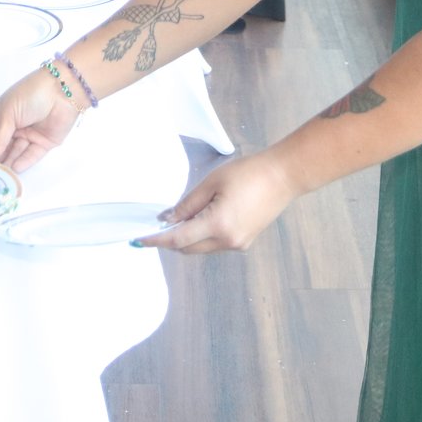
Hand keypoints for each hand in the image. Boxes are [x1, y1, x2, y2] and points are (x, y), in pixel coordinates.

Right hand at [0, 65, 85, 174]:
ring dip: (9, 162)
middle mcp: (14, 127)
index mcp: (2, 116)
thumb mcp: (8, 112)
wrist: (62, 91)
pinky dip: (24, 161)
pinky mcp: (44, 143)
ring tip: (2, 172)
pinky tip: (15, 167)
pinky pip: (32, 155)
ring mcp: (29, 135)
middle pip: (1, 147)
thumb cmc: (31, 94)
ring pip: (16, 153)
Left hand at [142, 151, 298, 254]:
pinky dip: (203, 235)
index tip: (139, 241)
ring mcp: (238, 244)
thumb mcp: (212, 183)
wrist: (283, 176)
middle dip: (171, 239)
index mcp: (218, 226)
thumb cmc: (248, 173)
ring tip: (183, 216)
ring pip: (202, 248)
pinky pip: (216, 244)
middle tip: (158, 224)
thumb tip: (169, 219)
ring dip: (188, 237)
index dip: (157, 240)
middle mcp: (227, 241)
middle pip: (189, 248)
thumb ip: (188, 204)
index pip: (178, 239)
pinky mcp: (245, 241)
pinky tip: (202, 218)